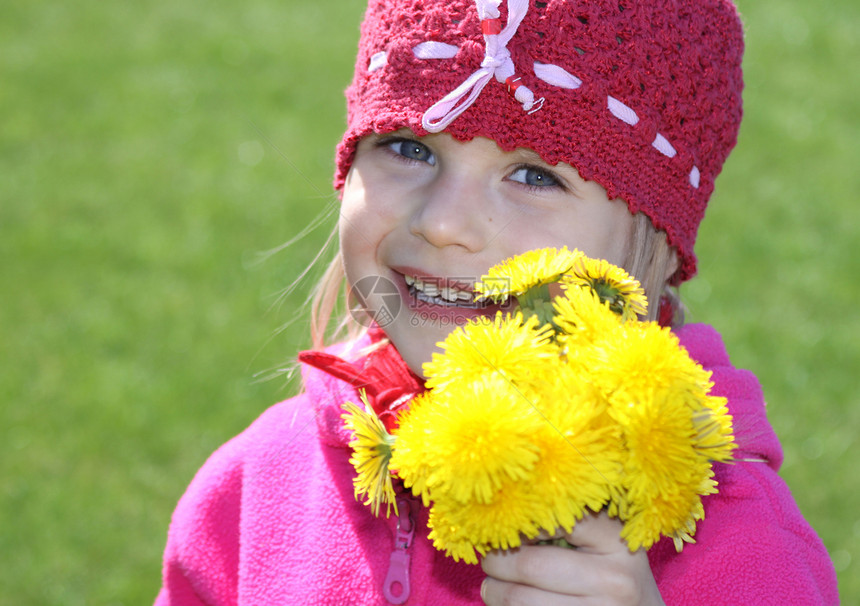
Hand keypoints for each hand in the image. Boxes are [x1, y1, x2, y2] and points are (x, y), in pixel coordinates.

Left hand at [480, 512, 664, 605]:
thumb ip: (568, 525)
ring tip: (492, 587)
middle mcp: (614, 579)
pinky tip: (508, 604)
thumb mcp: (606, 543)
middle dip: (497, 562)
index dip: (520, 524)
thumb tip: (505, 519)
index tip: (505, 527)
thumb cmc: (615, 575)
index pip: (554, 519)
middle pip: (531, 566)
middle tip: (488, 560)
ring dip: (495, 592)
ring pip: (521, 600)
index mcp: (617, 541)